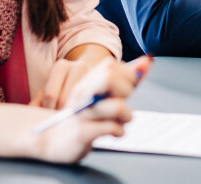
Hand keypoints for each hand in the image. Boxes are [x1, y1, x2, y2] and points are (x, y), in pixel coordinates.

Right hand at [29, 55, 152, 163]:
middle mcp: (81, 92)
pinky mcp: (81, 132)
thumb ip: (125, 76)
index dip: (127, 76)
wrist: (52, 139)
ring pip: (117, 106)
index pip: (112, 65)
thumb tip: (148, 61)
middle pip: (110, 77)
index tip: (126, 88)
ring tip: (121, 120)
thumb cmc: (84, 115)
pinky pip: (112, 128)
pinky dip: (118, 131)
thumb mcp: (103, 92)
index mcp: (86, 79)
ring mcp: (80, 112)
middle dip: (126, 90)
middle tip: (122, 100)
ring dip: (126, 115)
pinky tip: (114, 133)